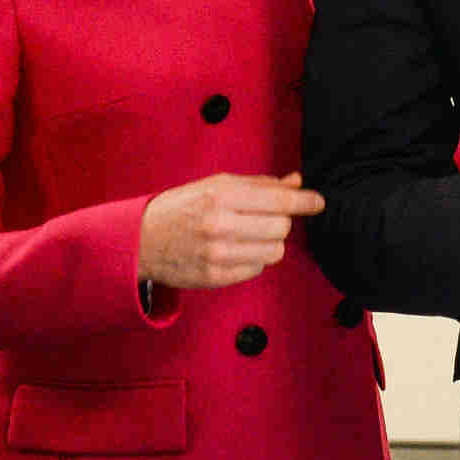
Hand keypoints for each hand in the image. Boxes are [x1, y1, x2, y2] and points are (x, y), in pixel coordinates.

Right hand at [138, 173, 322, 290]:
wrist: (141, 240)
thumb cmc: (182, 208)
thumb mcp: (216, 185)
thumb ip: (258, 184)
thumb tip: (295, 182)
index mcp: (221, 195)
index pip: (279, 201)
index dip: (305, 201)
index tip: (318, 201)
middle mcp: (220, 224)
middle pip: (282, 227)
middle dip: (280, 221)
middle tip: (264, 218)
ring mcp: (218, 254)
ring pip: (274, 252)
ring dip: (269, 242)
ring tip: (249, 235)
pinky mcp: (216, 277)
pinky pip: (257, 270)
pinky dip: (254, 260)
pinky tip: (236, 251)